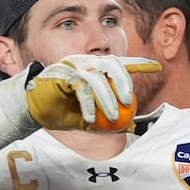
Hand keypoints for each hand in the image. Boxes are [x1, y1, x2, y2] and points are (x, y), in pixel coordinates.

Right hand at [24, 55, 160, 131]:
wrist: (32, 111)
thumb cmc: (60, 112)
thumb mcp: (90, 117)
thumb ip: (109, 119)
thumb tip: (132, 127)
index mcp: (93, 68)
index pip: (120, 64)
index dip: (139, 63)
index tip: (158, 67)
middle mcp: (85, 62)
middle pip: (112, 65)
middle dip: (124, 81)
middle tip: (130, 101)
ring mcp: (73, 66)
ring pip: (98, 78)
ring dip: (108, 99)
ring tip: (113, 117)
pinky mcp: (62, 75)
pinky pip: (81, 88)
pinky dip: (89, 105)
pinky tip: (92, 120)